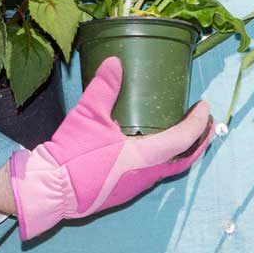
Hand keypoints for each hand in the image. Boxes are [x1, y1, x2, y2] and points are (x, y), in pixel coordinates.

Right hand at [9, 56, 212, 239]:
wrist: (48, 190)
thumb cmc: (71, 154)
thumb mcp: (87, 115)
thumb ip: (104, 87)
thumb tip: (115, 61)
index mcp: (143, 156)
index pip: (182, 139)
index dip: (197, 122)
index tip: (204, 106)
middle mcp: (144, 175)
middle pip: (183, 160)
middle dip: (198, 141)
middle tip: (206, 123)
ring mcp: (133, 187)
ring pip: (168, 169)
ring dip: (182, 152)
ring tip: (186, 132)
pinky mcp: (121, 191)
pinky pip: (153, 174)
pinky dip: (164, 159)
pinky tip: (154, 147)